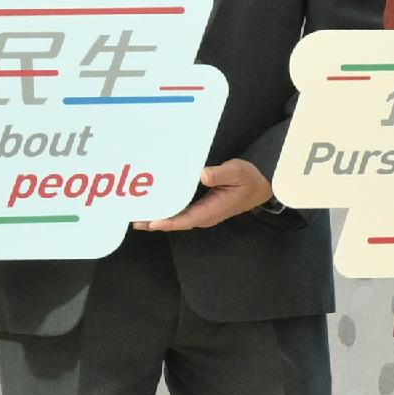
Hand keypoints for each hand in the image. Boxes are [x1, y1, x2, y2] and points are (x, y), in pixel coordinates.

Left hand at [138, 158, 272, 232]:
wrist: (260, 185)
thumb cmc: (249, 178)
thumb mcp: (237, 172)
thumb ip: (219, 174)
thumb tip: (202, 175)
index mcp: (213, 210)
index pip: (187, 219)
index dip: (169, 221)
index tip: (152, 222)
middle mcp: (205, 215)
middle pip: (177, 222)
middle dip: (155, 222)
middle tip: (133, 219)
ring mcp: (202, 213)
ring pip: (176, 218)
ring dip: (157, 217)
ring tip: (136, 214)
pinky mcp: (200, 208)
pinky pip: (180, 212)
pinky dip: (166, 210)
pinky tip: (154, 205)